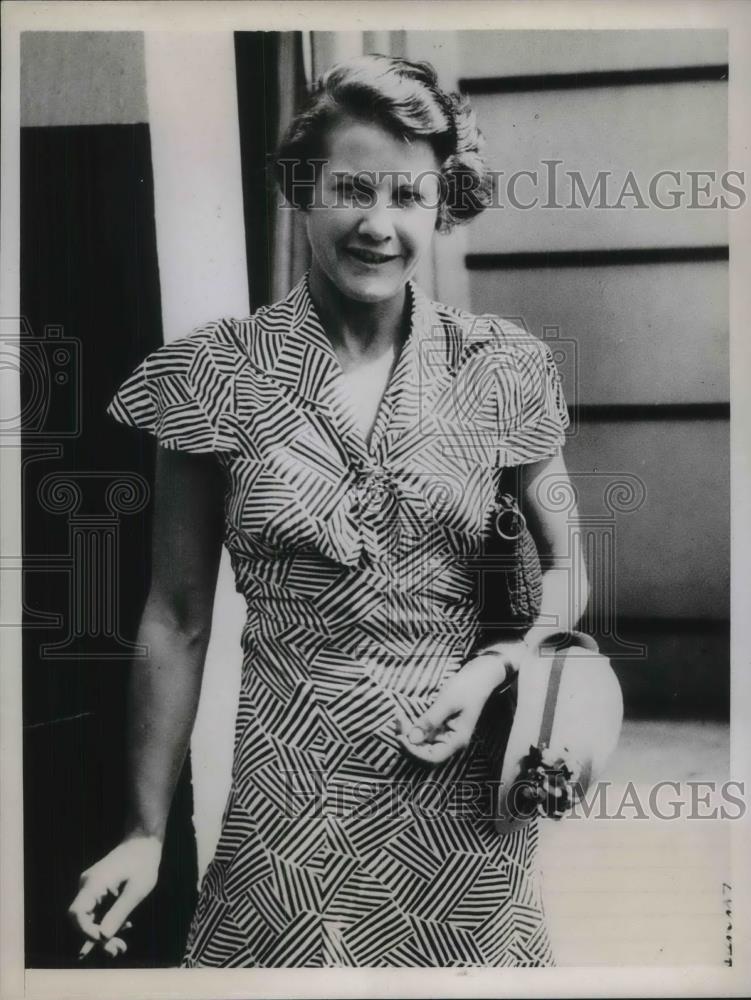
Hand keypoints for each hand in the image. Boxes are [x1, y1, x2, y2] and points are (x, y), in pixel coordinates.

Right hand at [68, 835, 161, 958]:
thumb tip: (103, 936)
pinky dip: (107, 922)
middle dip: (97, 938)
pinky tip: (124, 928)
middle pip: (82, 919)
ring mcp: (91, 887)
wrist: (143, 841)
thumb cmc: (143, 862)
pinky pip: (97, 911)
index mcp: (94, 883)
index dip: (86, 932)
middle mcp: (87, 885)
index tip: (105, 940)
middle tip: (117, 951)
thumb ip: (119, 912)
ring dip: (103, 934)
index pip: (76, 913)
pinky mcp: (97, 890)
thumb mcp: (137, 889)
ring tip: (121, 947)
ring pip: (90, 918)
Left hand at [395, 642, 529, 764]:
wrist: (479, 676)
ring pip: (421, 745)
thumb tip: (412, 739)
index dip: (414, 752)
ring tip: (398, 719)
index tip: (400, 737)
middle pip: (425, 754)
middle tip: (397, 723)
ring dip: (408, 736)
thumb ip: (430, 721)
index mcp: (457, 740)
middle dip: (408, 742)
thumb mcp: (447, 702)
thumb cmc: (467, 687)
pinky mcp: (440, 727)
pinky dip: (412, 728)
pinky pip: (423, 734)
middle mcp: (451, 742)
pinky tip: (403, 718)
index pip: (432, 758)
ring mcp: (445, 735)